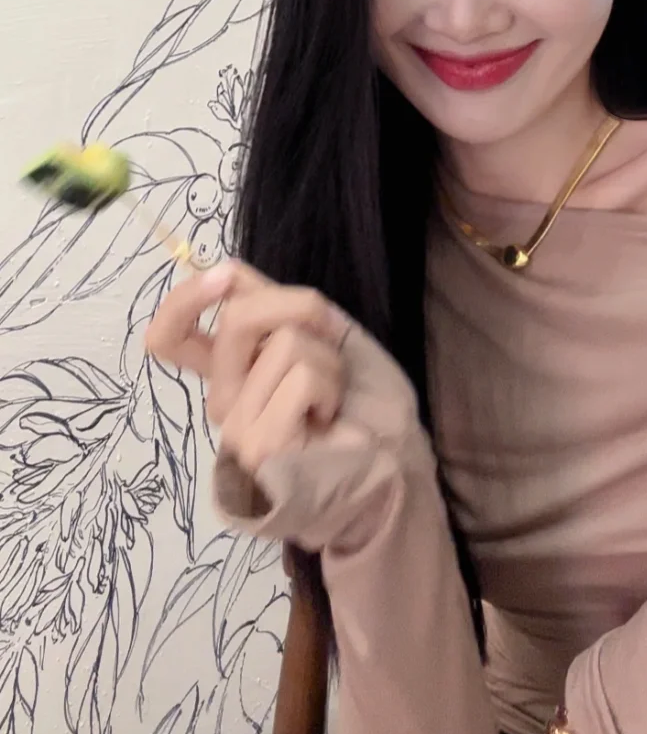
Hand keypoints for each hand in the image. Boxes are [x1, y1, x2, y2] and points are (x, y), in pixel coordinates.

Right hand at [145, 260, 351, 472]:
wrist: (390, 462)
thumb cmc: (358, 402)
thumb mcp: (315, 337)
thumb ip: (272, 308)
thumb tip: (230, 272)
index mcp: (230, 372)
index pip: (169, 337)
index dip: (185, 297)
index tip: (226, 275)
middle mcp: (223, 400)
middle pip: (237, 316)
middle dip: (300, 305)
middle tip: (331, 335)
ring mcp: (237, 426)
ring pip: (283, 343)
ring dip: (329, 357)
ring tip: (332, 397)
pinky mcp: (260, 444)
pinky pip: (301, 375)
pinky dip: (330, 385)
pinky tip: (329, 418)